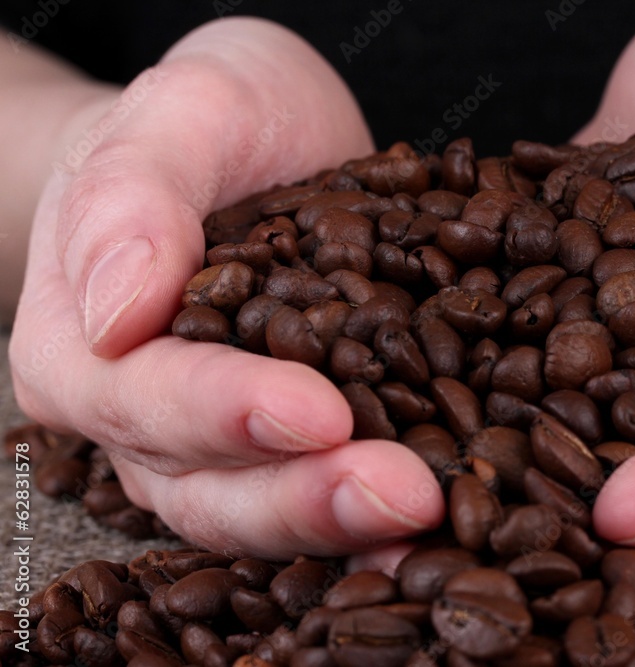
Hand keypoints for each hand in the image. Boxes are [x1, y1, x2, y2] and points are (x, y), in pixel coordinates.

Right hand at [9, 18, 443, 558]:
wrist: (254, 142)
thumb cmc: (211, 117)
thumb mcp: (184, 109)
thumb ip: (135, 192)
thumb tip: (117, 311)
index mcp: (85, 344)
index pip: (147, 395)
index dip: (229, 411)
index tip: (320, 412)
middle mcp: (140, 417)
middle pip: (208, 487)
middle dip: (308, 497)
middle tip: (408, 495)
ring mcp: (213, 445)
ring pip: (264, 514)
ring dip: (349, 525)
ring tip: (433, 518)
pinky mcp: (286, 446)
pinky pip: (320, 493)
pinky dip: (374, 521)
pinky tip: (439, 523)